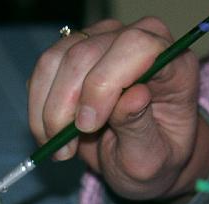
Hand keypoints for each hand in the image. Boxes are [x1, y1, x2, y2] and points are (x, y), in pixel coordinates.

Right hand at [27, 18, 208, 200]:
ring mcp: (100, 41)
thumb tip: (134, 96)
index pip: (134, 46)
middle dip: (65, 107)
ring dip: (47, 111)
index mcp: (170, 61)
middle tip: (66, 150)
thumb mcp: (151, 158)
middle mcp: (135, 40)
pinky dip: (38, 109)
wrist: (135, 158)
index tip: (88, 127)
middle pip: (84, 54)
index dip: (103, 83)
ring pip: (54, 61)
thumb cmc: (151, 158)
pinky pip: (41, 73)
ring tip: (59, 146)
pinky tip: (53, 134)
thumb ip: (141, 127)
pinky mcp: (71, 53)